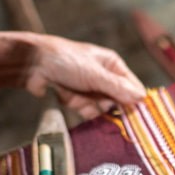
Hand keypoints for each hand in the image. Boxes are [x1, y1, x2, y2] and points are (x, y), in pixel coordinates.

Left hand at [0, 31, 145, 118]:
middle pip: (117, 101)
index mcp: (113, 65)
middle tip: (96, 100)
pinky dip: (78, 108)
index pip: (132, 87)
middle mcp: (104, 77)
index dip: (132, 101)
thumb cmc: (65, 60)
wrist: (32, 64)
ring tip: (76, 96)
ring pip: (101, 109)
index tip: (131, 114)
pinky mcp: (78, 98)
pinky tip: (68, 98)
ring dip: (89, 106)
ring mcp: (90, 89)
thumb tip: (141, 98)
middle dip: (106, 104)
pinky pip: (87, 111)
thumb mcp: (95, 74)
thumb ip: (118, 88)